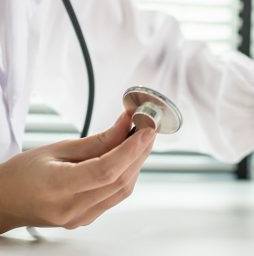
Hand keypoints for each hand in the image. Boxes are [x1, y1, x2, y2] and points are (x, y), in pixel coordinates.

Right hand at [0, 111, 154, 233]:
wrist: (3, 202)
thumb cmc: (21, 174)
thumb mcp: (57, 148)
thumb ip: (97, 140)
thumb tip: (126, 124)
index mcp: (58, 189)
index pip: (105, 171)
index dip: (130, 149)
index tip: (146, 130)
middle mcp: (71, 209)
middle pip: (119, 180)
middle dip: (140, 152)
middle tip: (149, 128)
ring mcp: (79, 218)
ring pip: (122, 190)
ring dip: (137, 163)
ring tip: (142, 139)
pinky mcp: (85, 219)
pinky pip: (115, 197)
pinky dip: (127, 175)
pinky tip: (128, 158)